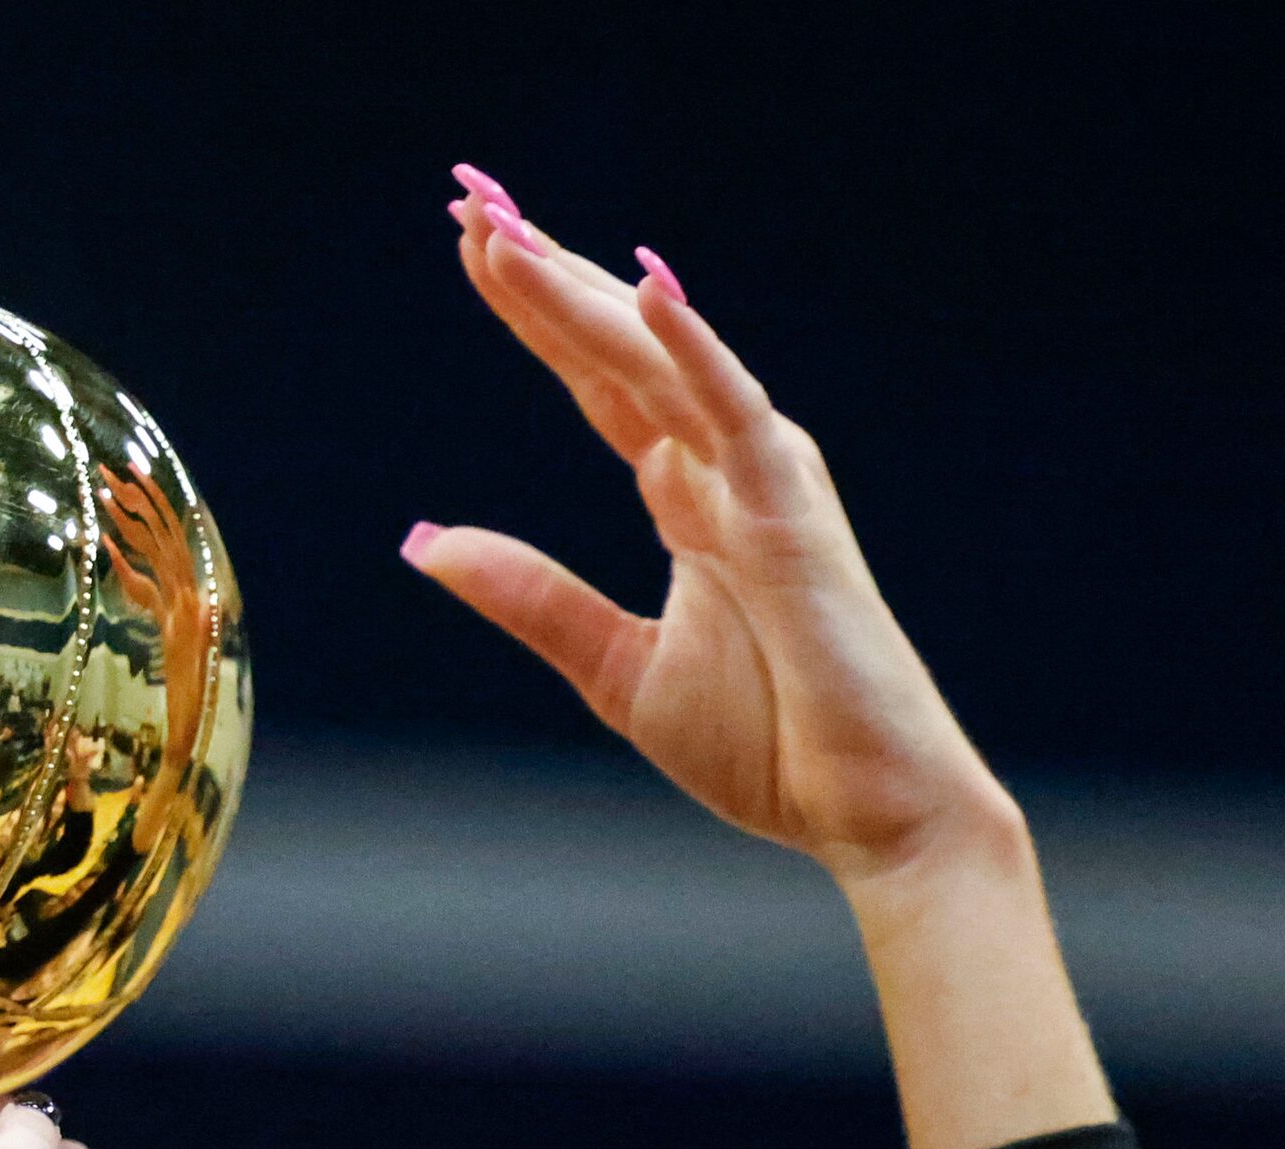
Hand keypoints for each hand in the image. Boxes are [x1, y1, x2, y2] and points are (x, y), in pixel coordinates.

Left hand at [410, 167, 1110, 1148]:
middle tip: (469, 200)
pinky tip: (644, 289)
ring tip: (505, 231)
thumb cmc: (767, 745)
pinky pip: (737, 415)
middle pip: (617, 348)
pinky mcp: (796, 517)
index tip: (474, 246)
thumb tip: (420, 540)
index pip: (597, 381)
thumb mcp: (612, 669)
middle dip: (546, 274)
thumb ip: (528, 596)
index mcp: (686, 499)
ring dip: (583, 292)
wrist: (864, 813)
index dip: (538, 313)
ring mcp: (763, 484)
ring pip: (658, 363)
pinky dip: (694, 349)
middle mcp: (724, 471)